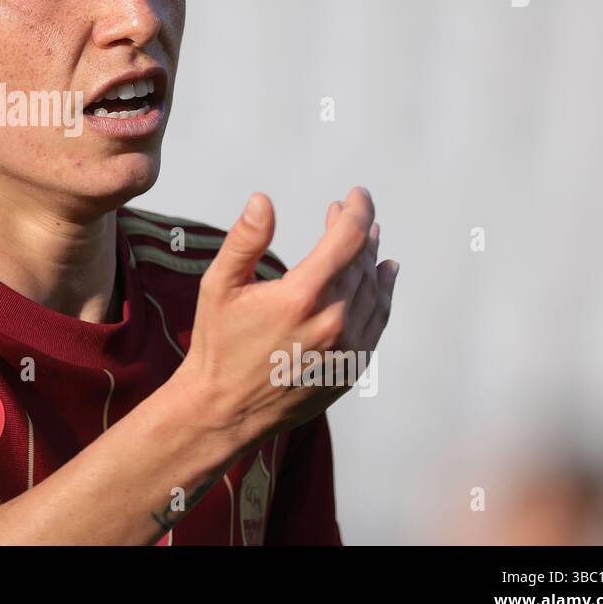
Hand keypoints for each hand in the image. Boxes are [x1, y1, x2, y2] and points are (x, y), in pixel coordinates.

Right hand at [172, 186, 397, 453]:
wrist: (226, 409)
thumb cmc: (219, 344)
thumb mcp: (219, 286)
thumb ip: (245, 240)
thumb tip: (263, 200)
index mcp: (301, 296)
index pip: (347, 238)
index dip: (356, 210)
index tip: (356, 194)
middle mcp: (333, 321)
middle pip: (361, 261)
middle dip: (358, 231)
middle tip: (347, 212)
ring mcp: (347, 348)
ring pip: (374, 291)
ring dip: (373, 259)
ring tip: (371, 239)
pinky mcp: (352, 367)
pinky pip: (378, 322)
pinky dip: (384, 294)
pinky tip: (382, 277)